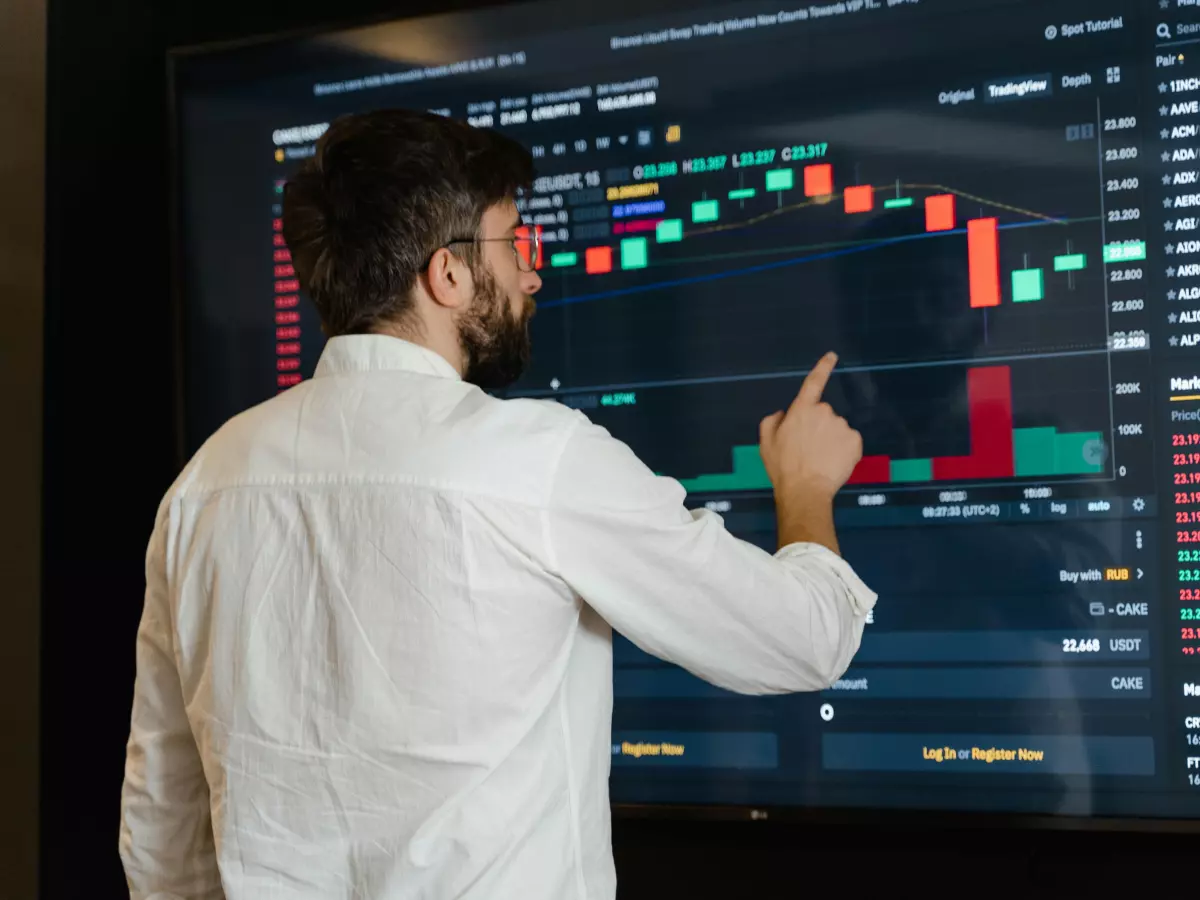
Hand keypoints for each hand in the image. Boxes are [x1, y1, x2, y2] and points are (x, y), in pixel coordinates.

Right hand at [759, 352, 862, 500]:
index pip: (813, 383)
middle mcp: (824, 412)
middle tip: (807, 450)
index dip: (823, 367)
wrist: (805, 490)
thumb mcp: (766, 442)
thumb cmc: (783, 467)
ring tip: (819, 461)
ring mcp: (842, 426)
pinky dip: (843, 452)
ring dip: (831, 441)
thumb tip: (783, 414)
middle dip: (818, 428)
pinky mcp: (855, 442)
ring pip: (837, 430)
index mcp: (801, 410)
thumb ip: (773, 421)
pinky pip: (849, 443)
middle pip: (823, 415)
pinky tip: (832, 464)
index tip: (832, 356)